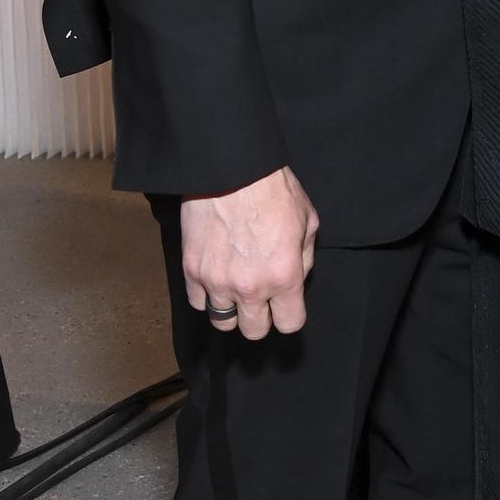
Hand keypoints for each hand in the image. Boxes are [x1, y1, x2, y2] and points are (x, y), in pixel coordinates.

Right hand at [180, 166, 318, 340]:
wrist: (231, 167)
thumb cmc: (272, 189)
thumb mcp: (308, 221)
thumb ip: (304, 258)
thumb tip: (296, 277)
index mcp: (284, 277)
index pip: (289, 324)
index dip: (288, 315)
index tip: (285, 305)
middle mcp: (251, 287)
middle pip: (254, 331)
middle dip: (260, 317)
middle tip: (260, 298)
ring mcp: (217, 281)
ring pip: (222, 322)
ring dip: (231, 309)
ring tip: (234, 289)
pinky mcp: (191, 270)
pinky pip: (198, 302)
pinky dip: (206, 295)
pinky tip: (215, 277)